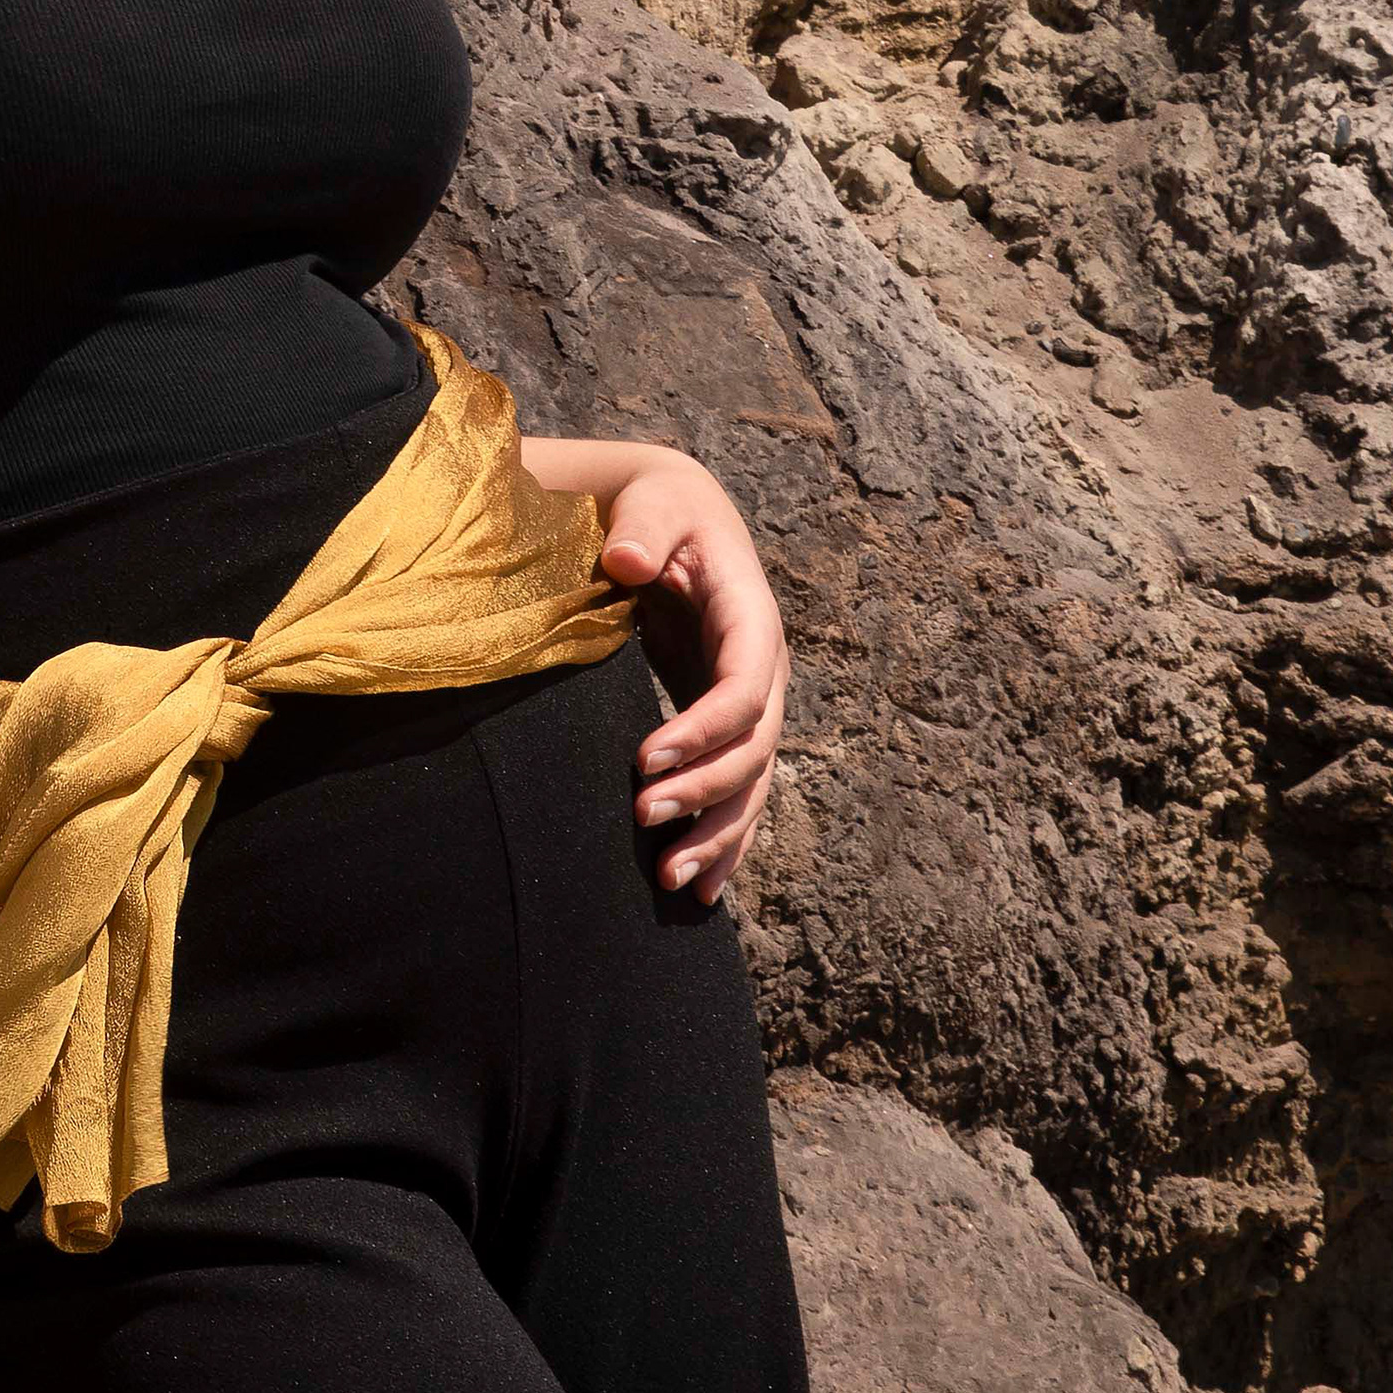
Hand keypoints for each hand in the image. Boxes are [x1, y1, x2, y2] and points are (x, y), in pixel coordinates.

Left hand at [589, 449, 788, 900]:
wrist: (673, 516)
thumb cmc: (659, 506)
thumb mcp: (653, 502)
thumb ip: (642, 528)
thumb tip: (628, 561)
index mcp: (752, 618)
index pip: (745, 688)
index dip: (704, 730)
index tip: (644, 761)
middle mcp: (764, 670)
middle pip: (753, 749)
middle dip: (704, 792)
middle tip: (641, 819)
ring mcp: (752, 704)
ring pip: (751, 785)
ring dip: (717, 835)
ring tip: (669, 881)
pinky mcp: (727, 726)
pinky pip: (738, 792)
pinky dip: (725, 841)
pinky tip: (702, 890)